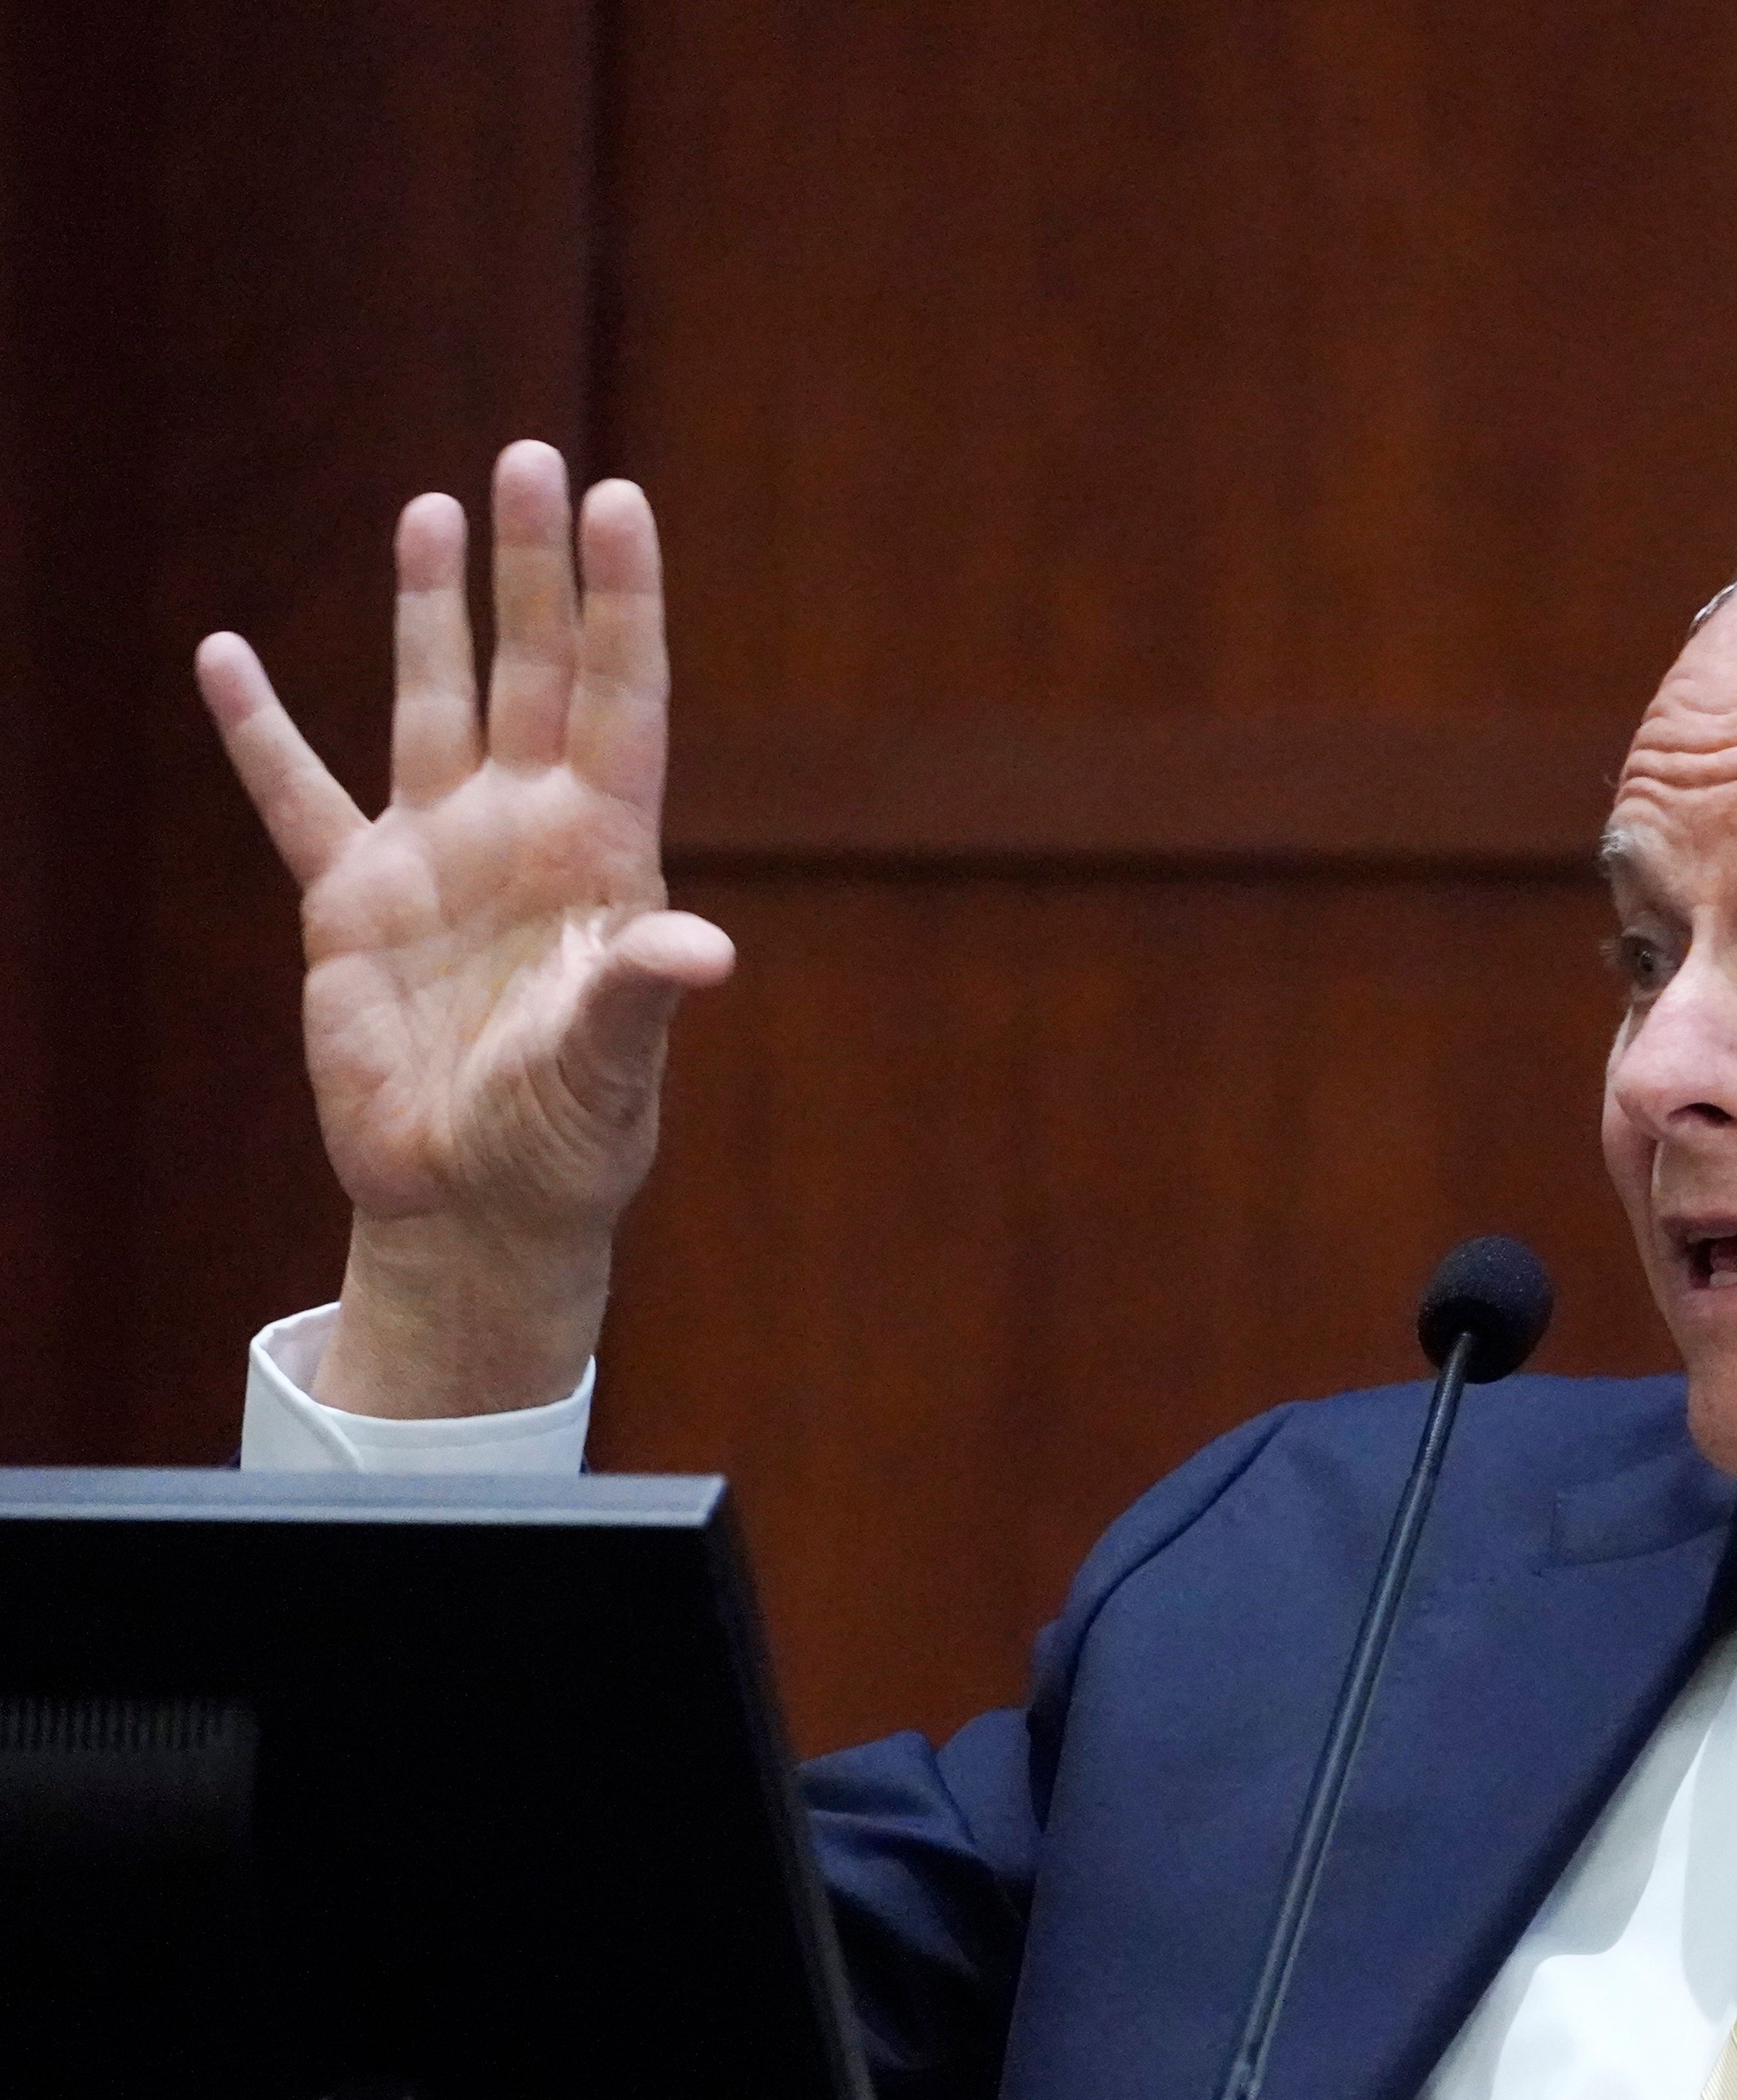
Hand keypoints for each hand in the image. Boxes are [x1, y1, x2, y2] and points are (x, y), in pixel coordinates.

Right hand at [196, 441, 731, 1416]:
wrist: (478, 1200)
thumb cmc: (568, 1136)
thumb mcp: (610, 1065)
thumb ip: (639, 992)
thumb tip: (703, 952)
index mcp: (603, 855)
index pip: (620, 697)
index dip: (623, 601)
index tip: (622, 499)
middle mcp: (523, 833)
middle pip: (531, 671)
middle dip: (532, 570)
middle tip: (532, 458)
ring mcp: (436, 858)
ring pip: (432, 704)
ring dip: (430, 610)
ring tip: (431, 509)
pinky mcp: (350, 905)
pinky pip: (296, 797)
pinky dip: (260, 732)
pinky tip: (228, 657)